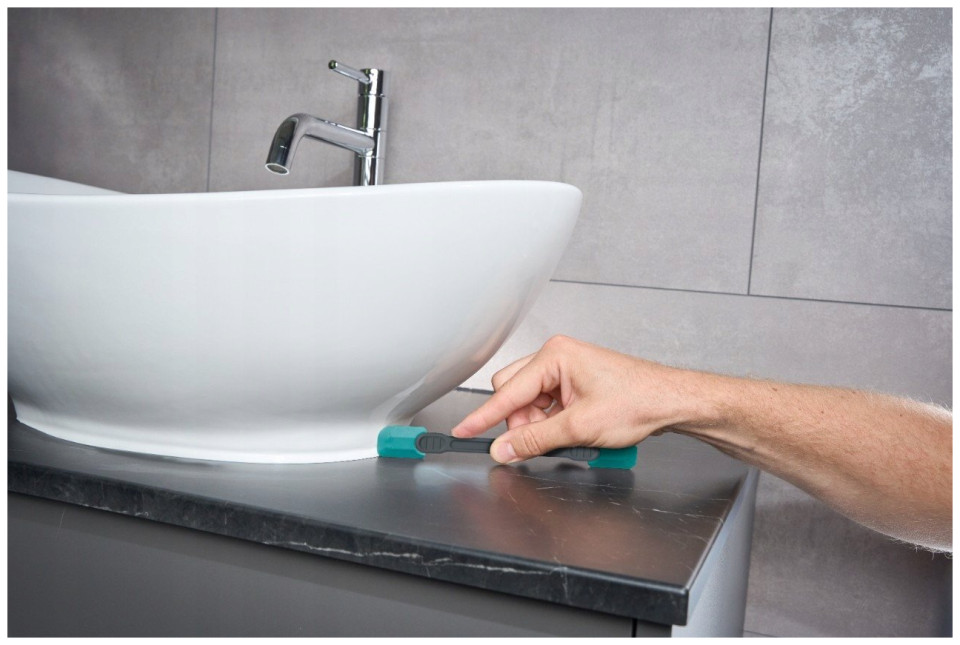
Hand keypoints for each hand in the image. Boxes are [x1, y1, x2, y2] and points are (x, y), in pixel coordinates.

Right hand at [451, 335, 712, 463]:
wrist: (670, 402)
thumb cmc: (637, 401)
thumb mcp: (580, 427)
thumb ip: (535, 440)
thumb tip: (504, 449)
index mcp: (554, 356)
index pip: (507, 392)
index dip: (484, 416)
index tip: (464, 431)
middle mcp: (557, 358)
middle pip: (514, 394)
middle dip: (521, 423)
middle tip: (538, 442)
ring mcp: (566, 370)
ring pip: (530, 404)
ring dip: (540, 426)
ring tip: (569, 437)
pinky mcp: (575, 384)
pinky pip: (547, 407)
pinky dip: (553, 424)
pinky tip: (573, 433)